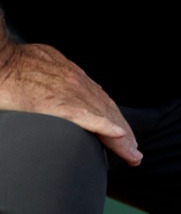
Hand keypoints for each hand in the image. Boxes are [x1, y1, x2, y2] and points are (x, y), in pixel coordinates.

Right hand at [0, 37, 141, 164]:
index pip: (101, 101)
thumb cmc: (14, 65)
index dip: (115, 120)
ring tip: (132, 154)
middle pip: (108, 111)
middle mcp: (76, 83)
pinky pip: (85, 116)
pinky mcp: (56, 101)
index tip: (125, 136)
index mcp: (73, 77)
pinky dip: (104, 126)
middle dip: (125, 134)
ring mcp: (69, 91)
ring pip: (103, 116)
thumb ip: (56, 83)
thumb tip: (56, 94)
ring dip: (121, 138)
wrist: (0, 59)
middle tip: (134, 154)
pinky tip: (118, 136)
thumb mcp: (44, 68)